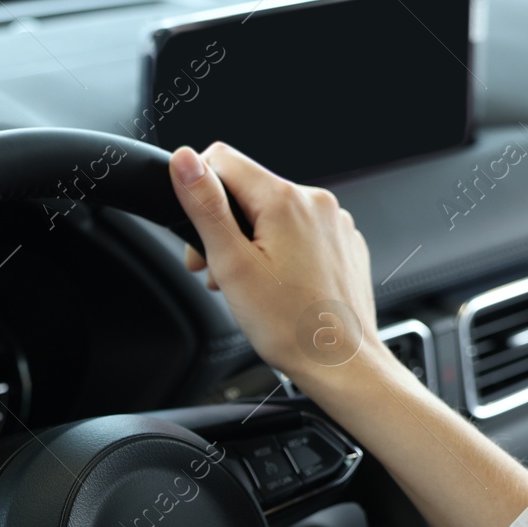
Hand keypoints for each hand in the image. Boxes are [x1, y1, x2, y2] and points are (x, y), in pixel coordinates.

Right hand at [169, 142, 381, 387]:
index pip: (223, 160)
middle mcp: (315, 202)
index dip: (198, 192)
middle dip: (224, 227)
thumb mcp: (233, 265)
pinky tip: (278, 288)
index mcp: (285, 200)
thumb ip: (206, 206)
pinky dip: (281, 254)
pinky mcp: (343, 244)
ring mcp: (334, 223)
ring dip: (251, 244)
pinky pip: (301, 234)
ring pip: (274, 215)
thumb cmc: (291, 326)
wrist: (342, 364)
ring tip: (250, 287)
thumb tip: (185, 161)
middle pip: (248, 191)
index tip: (197, 236)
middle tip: (218, 273)